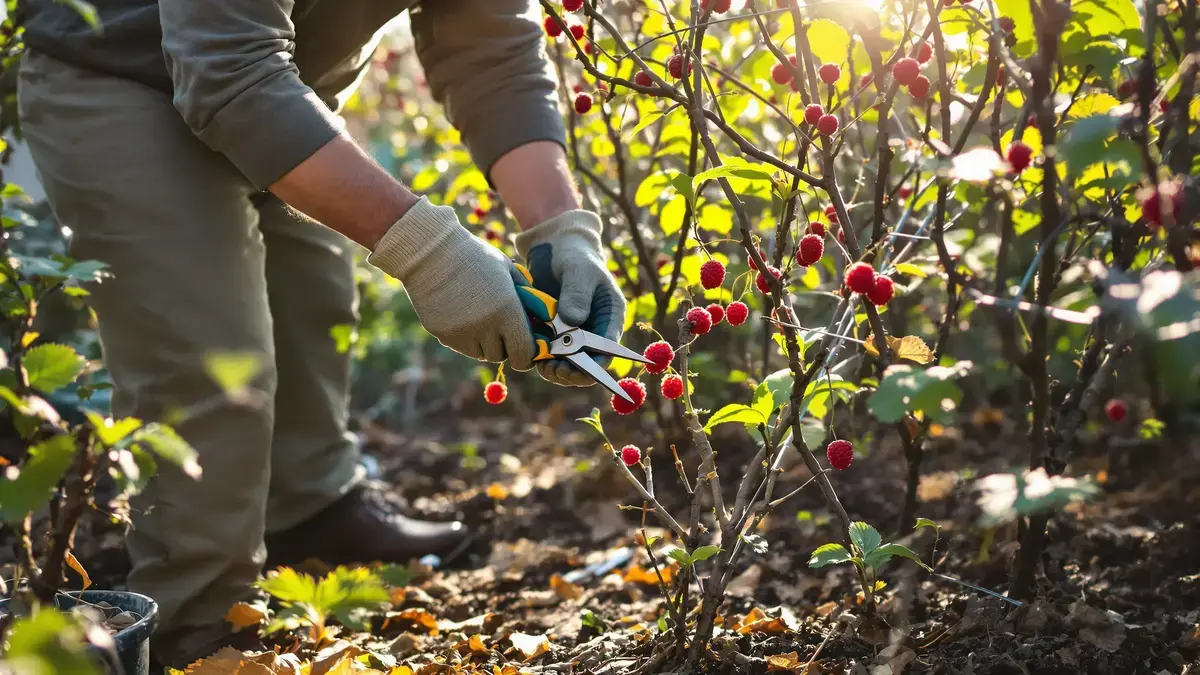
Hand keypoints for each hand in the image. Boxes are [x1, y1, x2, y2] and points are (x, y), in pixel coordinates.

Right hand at [367, 198, 535, 369]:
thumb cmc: (476, 256)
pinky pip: (461, 346)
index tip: (525, 346)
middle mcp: (485, 328)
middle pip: (501, 356)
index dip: (527, 354)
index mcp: (506, 312)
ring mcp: (461, 333)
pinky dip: (466, 339)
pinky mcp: (442, 334)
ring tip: (482, 319)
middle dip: (505, 346)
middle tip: (502, 329)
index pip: (523, 354)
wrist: (431, 252)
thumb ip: (527, 296)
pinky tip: (463, 316)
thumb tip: (542, 318)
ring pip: (480, 354)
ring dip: (485, 344)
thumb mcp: (509, 270)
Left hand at [514, 210, 626, 386]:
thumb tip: (573, 322)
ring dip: (556, 370)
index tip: (574, 368)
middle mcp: (595, 330)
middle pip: (589, 364)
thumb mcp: (578, 271)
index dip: (594, 365)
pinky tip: (533, 355)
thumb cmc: (573, 256)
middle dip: (572, 372)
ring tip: (543, 366)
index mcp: (610, 317)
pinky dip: (542, 359)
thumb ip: (577, 294)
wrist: (554, 249)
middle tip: (554, 370)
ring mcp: (574, 335)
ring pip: (569, 364)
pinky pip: (551, 355)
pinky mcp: (555, 334)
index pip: (608, 350)